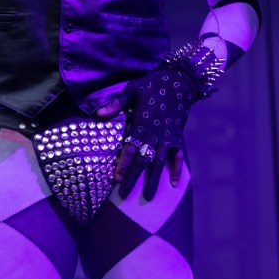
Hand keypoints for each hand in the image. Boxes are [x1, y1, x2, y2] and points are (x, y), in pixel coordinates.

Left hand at [97, 67, 195, 199]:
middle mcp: (156, 134)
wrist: (180, 81)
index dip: (123, 163)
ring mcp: (168, 137)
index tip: (117, 178)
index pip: (131, 147)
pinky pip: (178, 157)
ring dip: (154, 180)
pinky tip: (174, 184)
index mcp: (143, 123)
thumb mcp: (132, 90)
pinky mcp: (178, 137)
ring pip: (159, 162)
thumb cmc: (152, 85)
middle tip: (124, 195)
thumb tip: (98, 114)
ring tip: (149, 197)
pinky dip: (177, 170)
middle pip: (143, 160)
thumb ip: (116, 103)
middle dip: (133, 178)